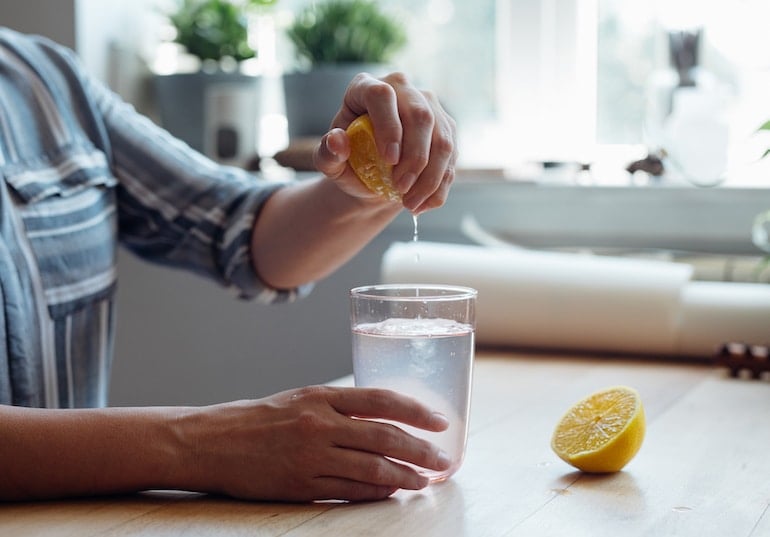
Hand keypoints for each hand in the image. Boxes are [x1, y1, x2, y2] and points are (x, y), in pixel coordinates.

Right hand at [176, 386, 450, 501]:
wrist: (213, 442)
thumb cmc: (259, 419)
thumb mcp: (301, 399)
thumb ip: (339, 408)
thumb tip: (381, 420)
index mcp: (322, 396)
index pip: (381, 400)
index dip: (415, 411)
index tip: (440, 421)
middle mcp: (320, 424)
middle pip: (384, 436)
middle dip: (420, 449)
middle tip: (443, 458)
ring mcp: (312, 456)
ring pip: (372, 467)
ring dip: (404, 475)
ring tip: (425, 479)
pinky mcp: (302, 484)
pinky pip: (349, 490)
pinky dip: (376, 492)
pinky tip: (392, 492)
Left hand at [314, 72, 457, 214]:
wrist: (374, 175)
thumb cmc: (350, 162)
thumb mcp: (331, 163)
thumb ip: (327, 154)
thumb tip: (337, 140)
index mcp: (367, 87)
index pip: (382, 96)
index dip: (388, 126)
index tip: (388, 160)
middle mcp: (403, 90)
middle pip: (420, 116)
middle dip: (414, 158)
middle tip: (401, 188)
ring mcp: (429, 107)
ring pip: (442, 140)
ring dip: (430, 177)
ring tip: (410, 203)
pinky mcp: (446, 129)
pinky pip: (452, 158)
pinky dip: (439, 186)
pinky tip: (422, 204)